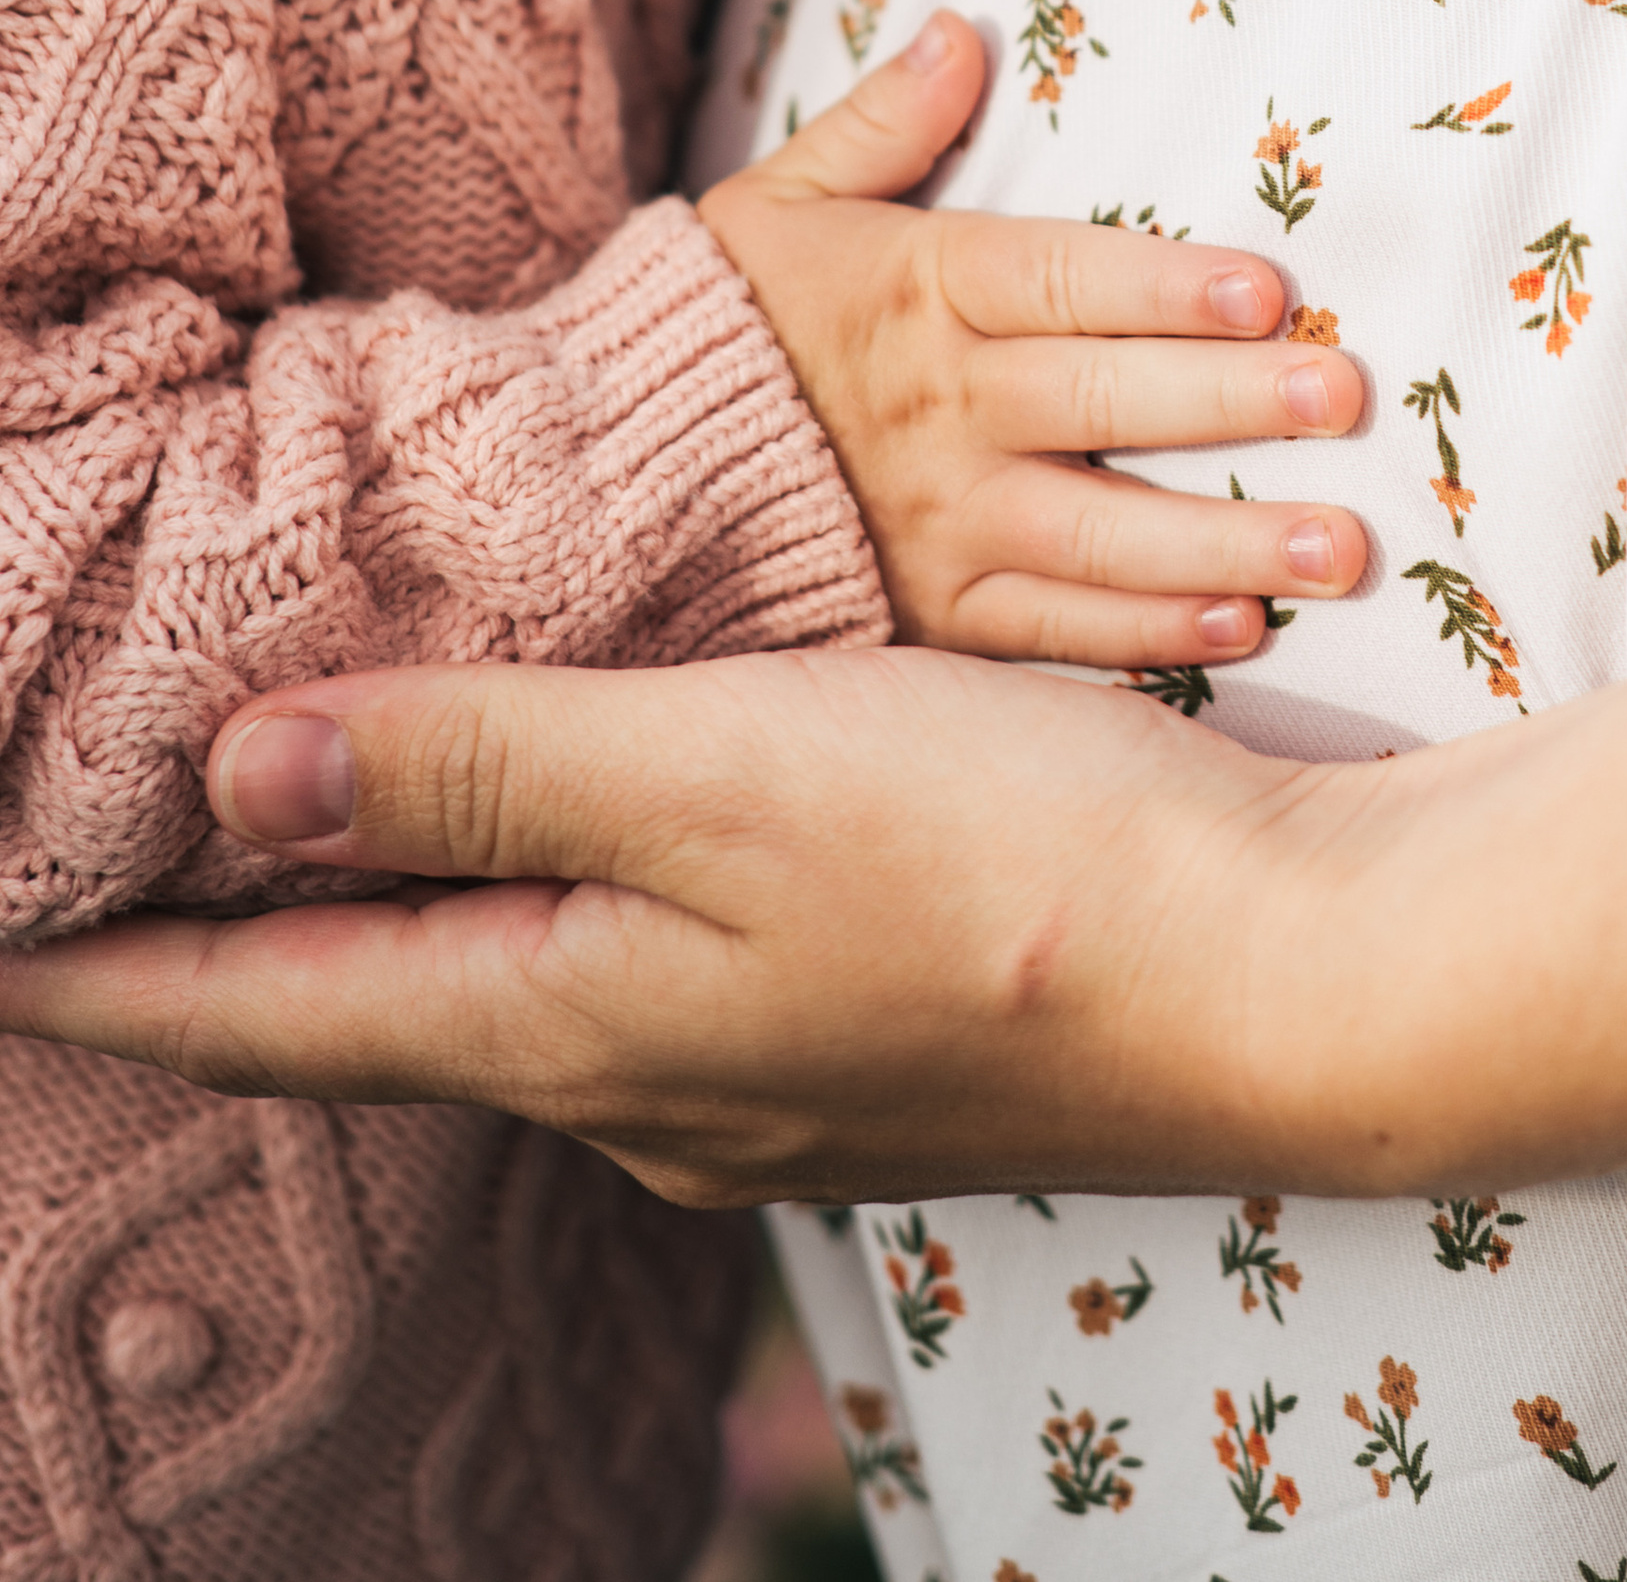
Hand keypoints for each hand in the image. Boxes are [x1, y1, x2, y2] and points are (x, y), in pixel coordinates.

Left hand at [0, 594, 1626, 1211]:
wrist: (1287, 982)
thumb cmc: (1008, 862)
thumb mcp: (722, 771)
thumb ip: (482, 760)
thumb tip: (229, 773)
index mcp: (574, 1025)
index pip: (278, 1006)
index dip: (120, 967)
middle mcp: (638, 1085)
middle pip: (386, 1012)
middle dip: (248, 948)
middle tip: (131, 866)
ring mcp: (753, 1080)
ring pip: (517, 991)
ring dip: (408, 914)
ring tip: (328, 841)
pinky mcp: (853, 1035)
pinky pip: (640, 975)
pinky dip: (564, 900)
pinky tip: (599, 838)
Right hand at [697, 12, 1366, 667]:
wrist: (604, 472)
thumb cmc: (726, 322)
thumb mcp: (781, 201)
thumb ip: (882, 123)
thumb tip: (961, 29)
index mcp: (912, 291)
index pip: (1054, 282)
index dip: (1162, 287)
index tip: (1269, 292)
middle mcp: (934, 411)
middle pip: (1099, 402)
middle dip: (1231, 402)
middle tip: (1344, 396)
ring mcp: (934, 524)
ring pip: (1098, 536)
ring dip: (1224, 543)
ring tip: (1339, 548)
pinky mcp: (926, 618)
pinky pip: (1050, 631)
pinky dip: (1143, 635)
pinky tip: (1241, 625)